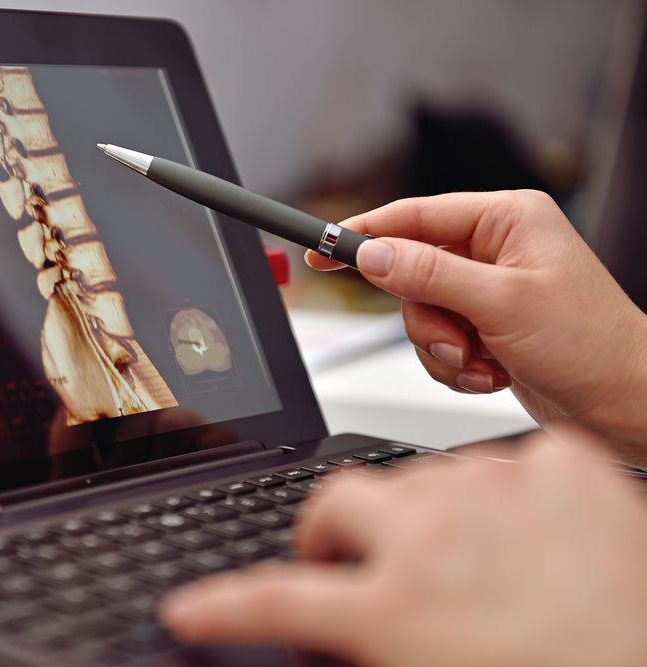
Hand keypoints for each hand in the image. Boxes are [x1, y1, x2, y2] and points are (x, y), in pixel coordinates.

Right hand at [159, 430, 646, 666]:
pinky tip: (539, 538)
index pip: (272, 600)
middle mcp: (434, 540)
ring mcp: (500, 492)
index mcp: (395, 612)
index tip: (192, 607)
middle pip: (337, 503)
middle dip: (334, 535)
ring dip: (431, 518)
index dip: (222, 605)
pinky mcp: (565, 469)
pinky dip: (512, 496)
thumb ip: (365, 644)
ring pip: (425, 480)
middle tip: (357, 566)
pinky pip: (511, 465)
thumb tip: (328, 637)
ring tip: (480, 568)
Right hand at [305, 191, 646, 462]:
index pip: (416, 216)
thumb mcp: (503, 304)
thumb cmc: (594, 346)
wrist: (625, 404)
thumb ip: (430, 275)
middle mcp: (497, 250)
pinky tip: (491, 372)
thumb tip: (375, 254)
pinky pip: (438, 341)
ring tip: (481, 364)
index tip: (324, 248)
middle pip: (411, 273)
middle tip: (453, 343)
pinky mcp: (488, 326)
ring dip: (443, 349)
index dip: (366, 233)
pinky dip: (456, 365)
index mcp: (508, 220)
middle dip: (427, 319)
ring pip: (421, 313)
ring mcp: (491, 290)